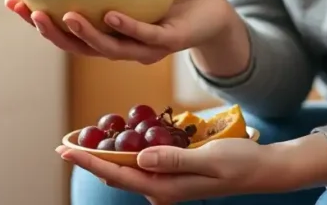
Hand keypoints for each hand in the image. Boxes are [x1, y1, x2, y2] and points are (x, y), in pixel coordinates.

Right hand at [4, 0, 239, 64]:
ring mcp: (142, 47)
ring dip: (82, 33)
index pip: (65, 27)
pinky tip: (109, 15)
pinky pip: (142, 38)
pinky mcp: (167, 43)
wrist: (217, 4)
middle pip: (76, 44)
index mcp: (106, 28)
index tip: (15, 0)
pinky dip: (125, 28)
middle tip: (27, 12)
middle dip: (48, 29)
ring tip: (62, 15)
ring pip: (105, 47)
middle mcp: (119, 43)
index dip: (38, 16)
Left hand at [56, 133, 326, 204]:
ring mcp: (165, 182)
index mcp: (165, 188)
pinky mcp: (171, 172)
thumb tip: (140, 157)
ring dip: (103, 154)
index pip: (118, 173)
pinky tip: (116, 138)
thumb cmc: (239, 163)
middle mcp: (160, 188)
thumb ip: (172, 159)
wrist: (263, 170)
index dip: (89, 161)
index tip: (67, 150)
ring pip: (126, 167)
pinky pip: (141, 162)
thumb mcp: (207, 160)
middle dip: (88, 158)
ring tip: (80, 141)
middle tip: (63, 144)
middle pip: (116, 172)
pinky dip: (124, 149)